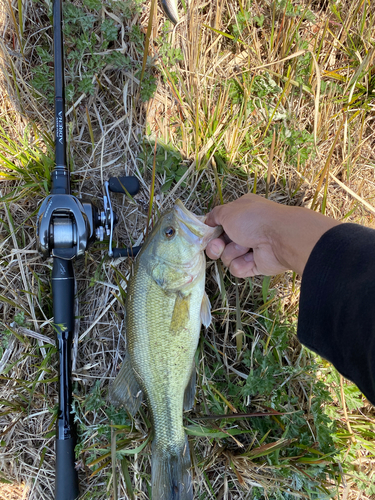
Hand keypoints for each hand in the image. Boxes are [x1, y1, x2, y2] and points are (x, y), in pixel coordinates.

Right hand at [205, 193, 339, 276]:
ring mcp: (250, 248)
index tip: (206, 234)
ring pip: (227, 257)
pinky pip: (238, 268)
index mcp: (240, 213)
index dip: (211, 230)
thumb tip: (207, 220)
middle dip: (216, 246)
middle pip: (220, 243)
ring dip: (232, 253)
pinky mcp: (255, 265)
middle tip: (219, 246)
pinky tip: (251, 258)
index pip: (220, 223)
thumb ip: (214, 215)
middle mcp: (245, 230)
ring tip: (244, 247)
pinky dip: (241, 264)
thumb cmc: (253, 219)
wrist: (279, 238)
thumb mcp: (228, 211)